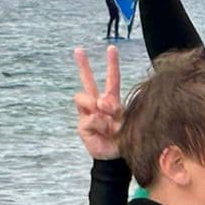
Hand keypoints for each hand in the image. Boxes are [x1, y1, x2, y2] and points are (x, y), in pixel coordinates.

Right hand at [75, 44, 123, 160]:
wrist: (114, 157)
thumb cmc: (123, 138)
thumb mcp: (126, 122)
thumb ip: (114, 110)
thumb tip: (99, 104)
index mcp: (111, 100)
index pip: (112, 79)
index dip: (112, 64)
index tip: (111, 48)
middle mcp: (98, 104)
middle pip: (88, 82)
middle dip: (83, 65)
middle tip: (78, 49)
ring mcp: (88, 114)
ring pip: (81, 96)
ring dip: (94, 104)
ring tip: (106, 117)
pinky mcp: (82, 125)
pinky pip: (88, 118)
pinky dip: (97, 123)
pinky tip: (102, 129)